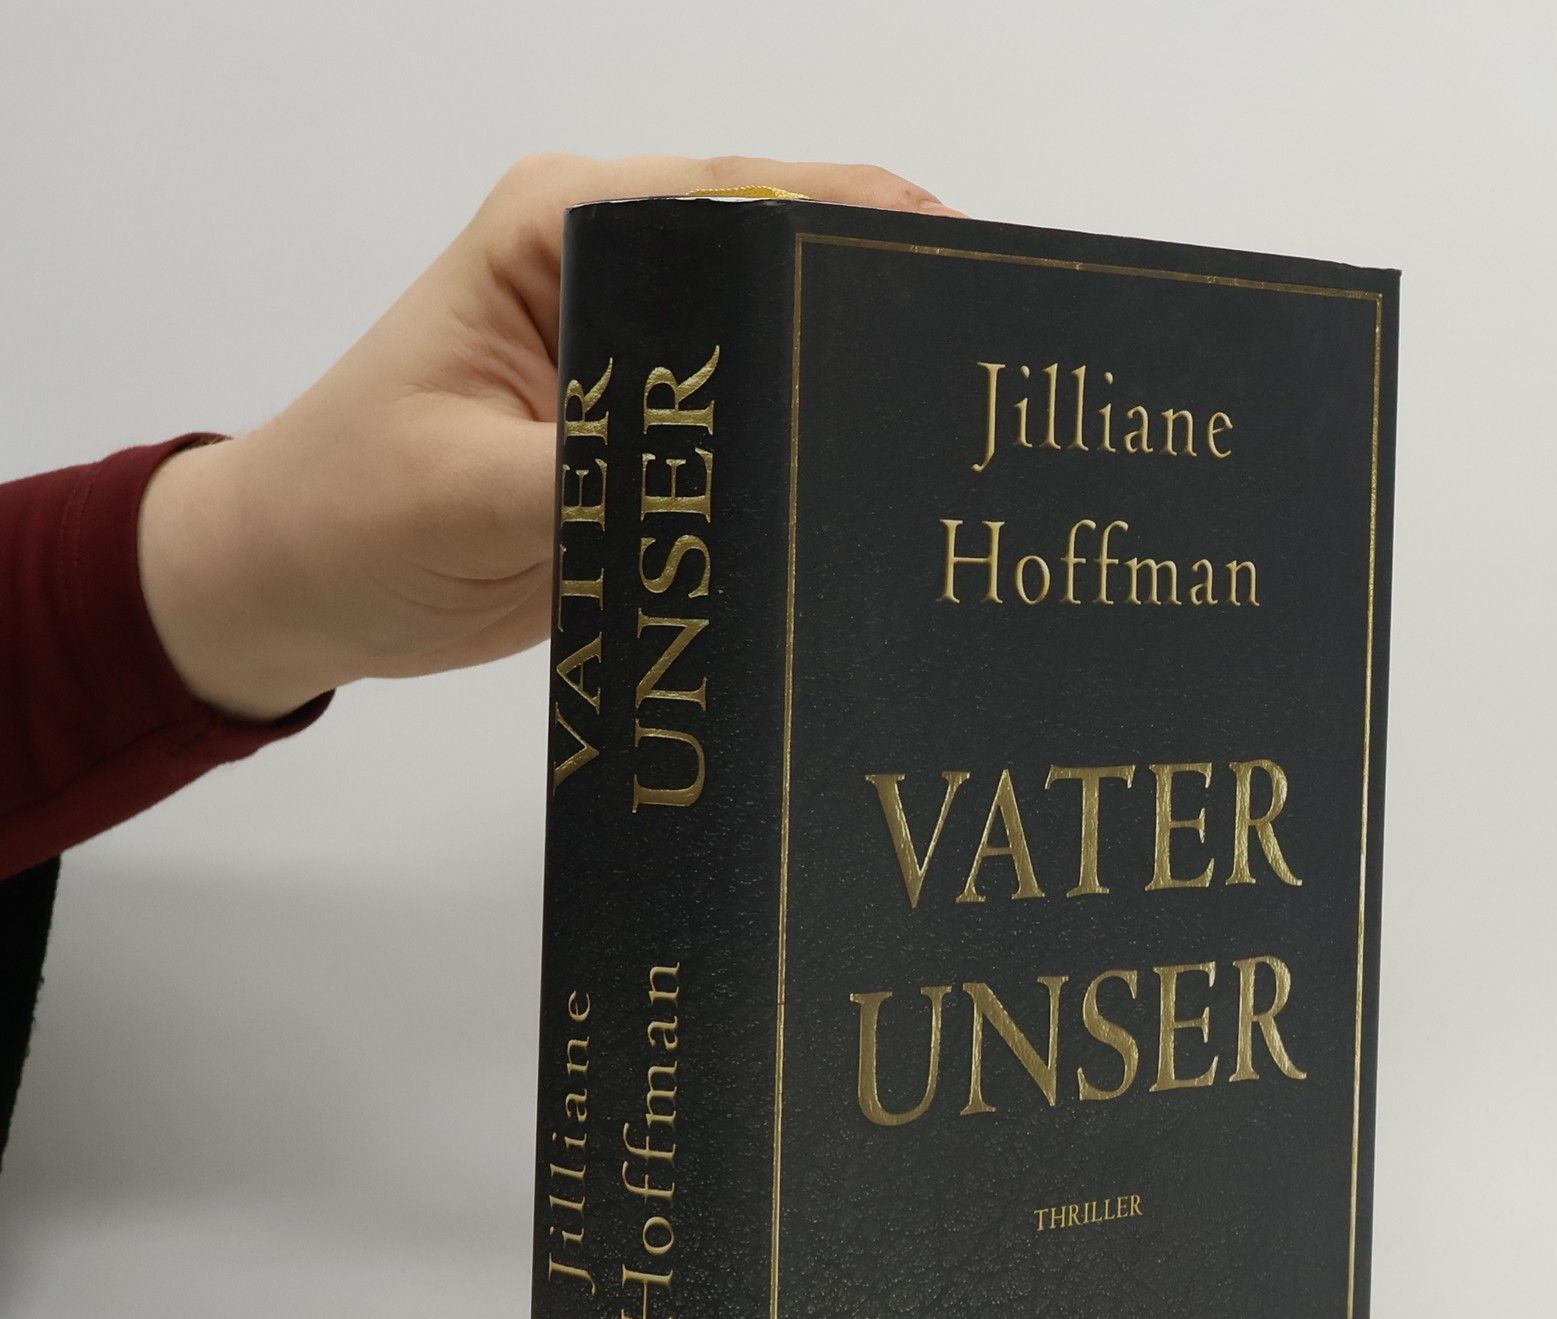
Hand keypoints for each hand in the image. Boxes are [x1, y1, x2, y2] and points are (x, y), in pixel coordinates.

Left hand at [138, 154, 961, 721]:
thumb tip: (741, 481)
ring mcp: (636, 363)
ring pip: (775, 361)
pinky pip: (749, 444)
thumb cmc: (346, 515)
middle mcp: (612, 277)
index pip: (740, 202)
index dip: (850, 236)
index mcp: (562, 229)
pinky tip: (862, 503)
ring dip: (842, 395)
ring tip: (943, 437)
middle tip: (973, 373)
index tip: (945, 284)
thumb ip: (604, 472)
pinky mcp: (648, 442)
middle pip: (778, 271)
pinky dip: (801, 468)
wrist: (298, 592)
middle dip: (868, 312)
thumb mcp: (467, 493)